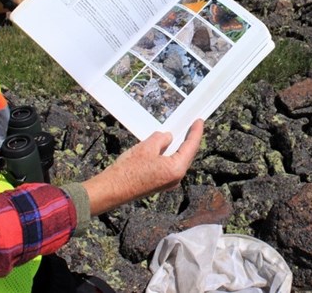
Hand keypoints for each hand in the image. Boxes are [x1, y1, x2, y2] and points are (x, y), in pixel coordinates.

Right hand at [82, 119, 203, 215]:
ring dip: (180, 147)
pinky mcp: (159, 184)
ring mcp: (168, 183)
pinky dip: (171, 155)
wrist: (111, 190)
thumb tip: (168, 138)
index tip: (199, 121)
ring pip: (178, 161)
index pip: (191, 147)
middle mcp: (176, 178)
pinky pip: (170, 166)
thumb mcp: (146, 147)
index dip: (196, 132)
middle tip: (193, 126)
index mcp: (176, 169)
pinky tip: (168, 147)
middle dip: (190, 140)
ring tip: (182, 133)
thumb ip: (161, 139)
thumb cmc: (128, 170)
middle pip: (187, 155)